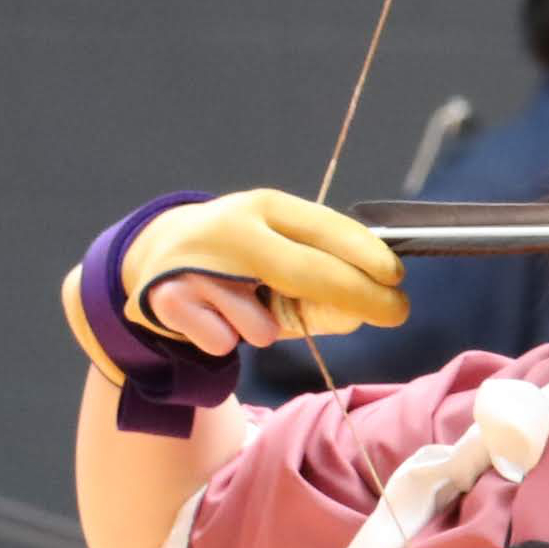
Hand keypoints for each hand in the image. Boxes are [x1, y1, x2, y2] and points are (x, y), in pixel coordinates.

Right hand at [123, 189, 408, 355]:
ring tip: (240, 305)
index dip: (366, 253)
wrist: (151, 259)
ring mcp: (198, 261)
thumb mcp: (279, 261)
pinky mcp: (169, 297)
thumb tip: (362, 313)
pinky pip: (225, 340)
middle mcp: (234, 226)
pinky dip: (225, 338)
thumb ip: (321, 288)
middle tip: (396, 313)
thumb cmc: (236, 264)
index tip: (397, 277)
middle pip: (310, 270)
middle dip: (360, 297)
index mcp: (267, 207)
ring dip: (264, 329)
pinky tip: (208, 315)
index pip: (326, 227)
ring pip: (263, 323)